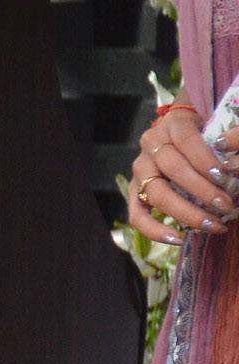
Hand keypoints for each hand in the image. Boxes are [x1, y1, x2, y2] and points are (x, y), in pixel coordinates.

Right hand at [129, 102, 238, 243]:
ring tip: (212, 225)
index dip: (204, 159)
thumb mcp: (215, 132)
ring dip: (186, 213)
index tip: (224, 177)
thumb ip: (225, 147)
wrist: (178, 136)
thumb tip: (234, 174)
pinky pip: (137, 215)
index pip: (186, 140)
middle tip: (226, 207)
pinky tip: (177, 239)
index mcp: (173, 124)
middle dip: (202, 190)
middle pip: (172, 168)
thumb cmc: (204, 136)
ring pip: (156, 193)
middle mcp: (151, 144)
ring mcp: (140, 168)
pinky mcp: (134, 190)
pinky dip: (155, 230)